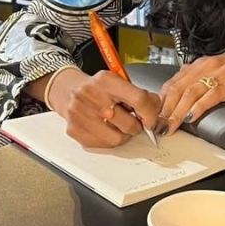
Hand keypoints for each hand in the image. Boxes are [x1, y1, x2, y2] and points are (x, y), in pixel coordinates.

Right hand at [47, 68, 161, 147]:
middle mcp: (92, 97)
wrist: (67, 90)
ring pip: (118, 138)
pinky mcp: (75, 131)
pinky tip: (107, 128)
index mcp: (106, 81)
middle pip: (129, 123)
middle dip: (137, 125)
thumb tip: (157, 111)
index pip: (138, 99)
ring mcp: (81, 116)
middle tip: (135, 121)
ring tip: (119, 124)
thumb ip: (138, 94)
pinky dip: (110, 139)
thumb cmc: (96, 87)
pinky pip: (103, 145)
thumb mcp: (117, 80)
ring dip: (124, 134)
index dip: (151, 113)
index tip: (153, 119)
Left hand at [157, 48, 224, 134]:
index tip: (152, 116)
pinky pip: (212, 95)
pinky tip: (191, 117)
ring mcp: (221, 73)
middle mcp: (207, 66)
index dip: (160, 101)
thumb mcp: (219, 74)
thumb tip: (183, 104)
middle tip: (156, 125)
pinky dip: (199, 107)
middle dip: (164, 109)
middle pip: (178, 88)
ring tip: (169, 126)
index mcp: (201, 64)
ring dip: (177, 111)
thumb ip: (202, 84)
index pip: (173, 82)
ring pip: (191, 92)